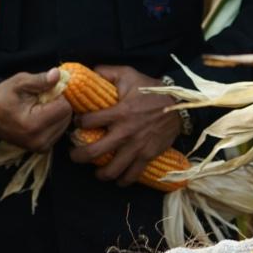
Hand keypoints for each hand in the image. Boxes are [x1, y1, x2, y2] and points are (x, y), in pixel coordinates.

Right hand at [0, 69, 71, 151]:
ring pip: (65, 124)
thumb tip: (58, 75)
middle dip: (58, 104)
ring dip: (57, 113)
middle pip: (67, 117)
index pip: (65, 107)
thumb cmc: (2, 97)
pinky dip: (54, 122)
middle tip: (41, 99)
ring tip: (39, 108)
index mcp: (34, 124)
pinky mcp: (42, 149)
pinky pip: (59, 131)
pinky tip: (40, 117)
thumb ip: (40, 80)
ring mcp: (41, 147)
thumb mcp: (19, 83)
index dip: (58, 95)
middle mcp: (40, 140)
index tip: (46, 91)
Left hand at [68, 65, 178, 184]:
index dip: (78, 123)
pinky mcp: (147, 155)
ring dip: (100, 174)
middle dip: (78, 156)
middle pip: (94, 152)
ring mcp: (136, 147)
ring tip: (95, 172)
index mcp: (118, 112)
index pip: (89, 122)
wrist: (178, 104)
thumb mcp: (128, 74)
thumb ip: (106, 72)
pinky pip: (133, 175)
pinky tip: (118, 179)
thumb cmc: (150, 89)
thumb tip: (87, 72)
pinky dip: (123, 180)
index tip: (76, 124)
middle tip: (74, 156)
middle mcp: (125, 132)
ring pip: (112, 170)